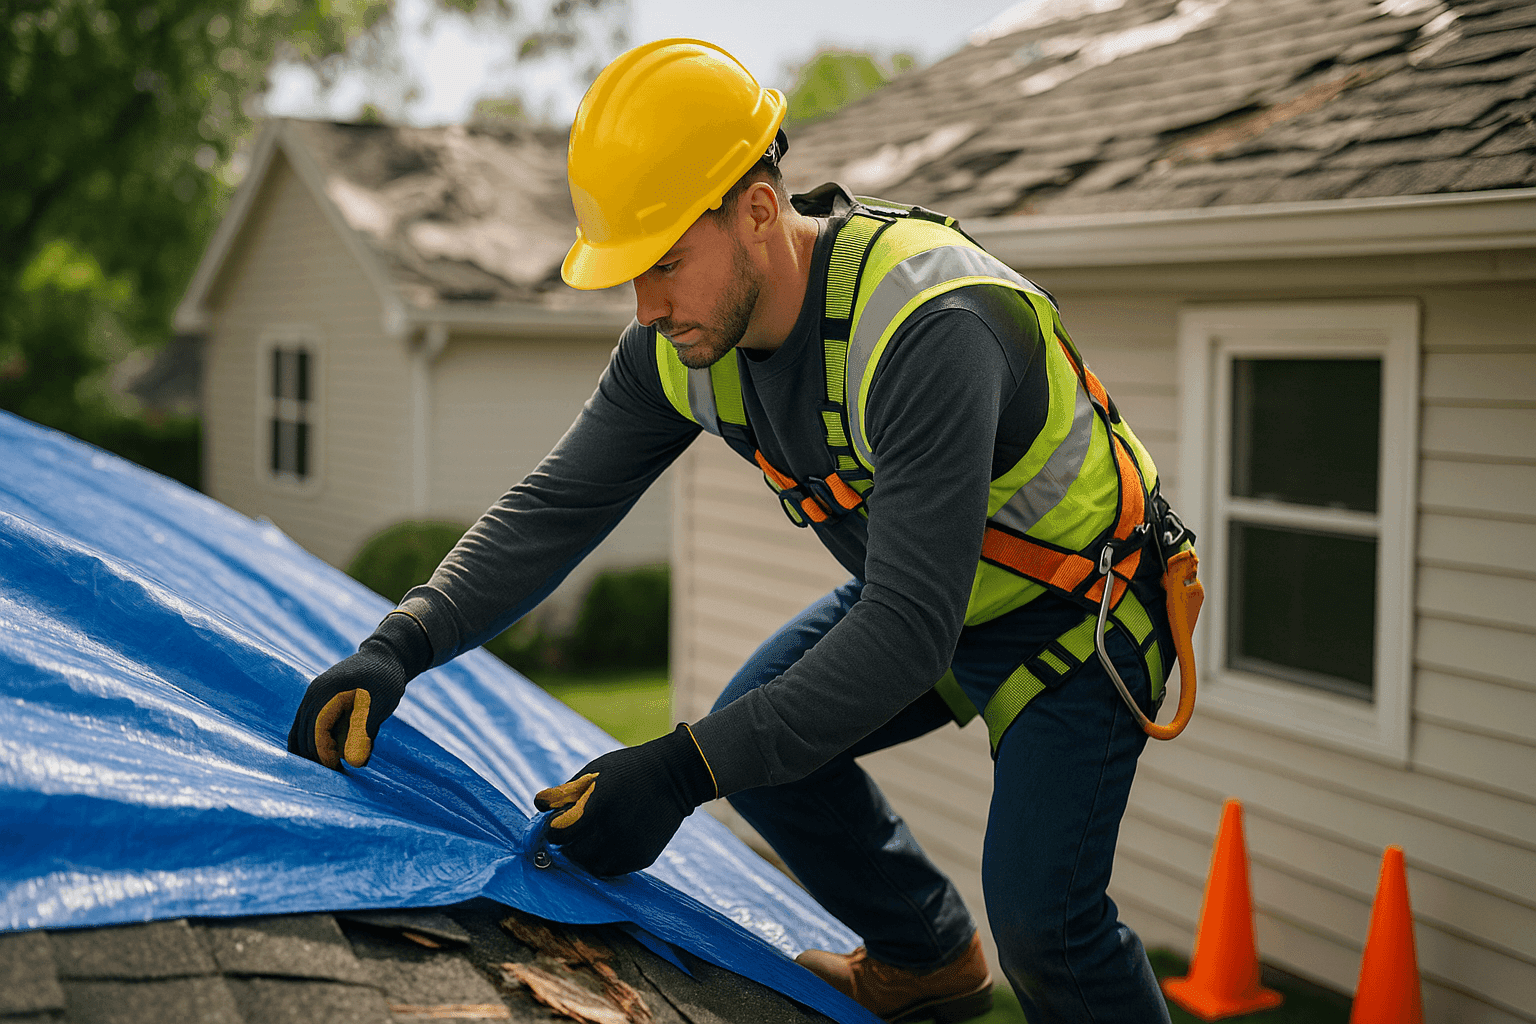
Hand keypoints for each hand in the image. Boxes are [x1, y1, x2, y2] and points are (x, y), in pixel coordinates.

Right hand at [288, 612, 432, 768]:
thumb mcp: (380, 704)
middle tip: (335, 778)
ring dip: (312, 753)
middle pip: (303, 736)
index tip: (338, 773)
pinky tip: (328, 757)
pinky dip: (312, 743)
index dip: (323, 756)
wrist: (385, 655)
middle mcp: (312, 695)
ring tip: (332, 770)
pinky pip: (305, 726)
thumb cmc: (385, 679)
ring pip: (299, 733)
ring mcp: (312, 697)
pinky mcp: (317, 701)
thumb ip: (366, 731)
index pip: (315, 734)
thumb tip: (355, 763)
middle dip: (316, 758)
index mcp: (324, 694)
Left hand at [535, 723, 717, 875]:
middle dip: (569, 846)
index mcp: (597, 806)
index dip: (554, 831)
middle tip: (575, 834)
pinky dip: (606, 860)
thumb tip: (540, 806)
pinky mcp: (642, 858)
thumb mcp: (595, 770)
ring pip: (592, 867)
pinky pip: (612, 869)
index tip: (558, 825)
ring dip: (586, 856)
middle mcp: (612, 831)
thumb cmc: (629, 769)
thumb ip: (566, 791)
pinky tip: (611, 842)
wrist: (676, 776)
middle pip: (573, 855)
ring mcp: (628, 847)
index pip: (558, 835)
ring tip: (593, 838)